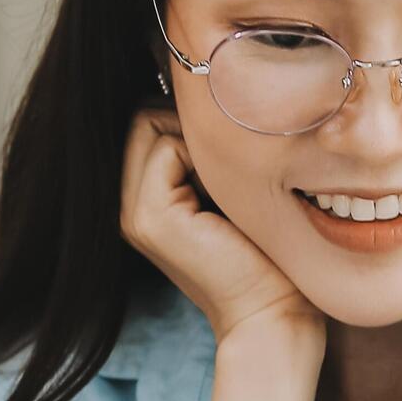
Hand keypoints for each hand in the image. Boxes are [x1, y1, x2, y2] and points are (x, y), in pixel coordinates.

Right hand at [119, 109, 316, 344]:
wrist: (274, 313)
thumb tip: (208, 87)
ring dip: (199, 138)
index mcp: (143, 197)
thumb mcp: (231, 188)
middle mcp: (127, 203)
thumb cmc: (268, 253)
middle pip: (143, 112)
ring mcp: (132, 211)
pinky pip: (167, 145)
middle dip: (190, 123)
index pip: (149, 117)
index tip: (233, 159)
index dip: (192, 121)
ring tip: (230, 183)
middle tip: (232, 168)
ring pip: (150, 120)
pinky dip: (205, 156)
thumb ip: (206, 148)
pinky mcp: (149, 216)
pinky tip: (230, 194)